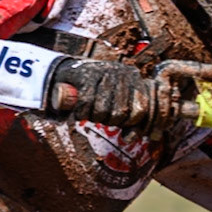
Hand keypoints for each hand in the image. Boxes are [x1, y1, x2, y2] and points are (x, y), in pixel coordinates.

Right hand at [46, 59, 177, 133]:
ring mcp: (104, 72)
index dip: (130, 123)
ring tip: (91, 109)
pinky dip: (80, 113)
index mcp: (135, 78)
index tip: (120, 124)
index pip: (141, 111)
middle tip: (101, 112)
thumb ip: (130, 121)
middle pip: (120, 114)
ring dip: (93, 116)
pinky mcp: (85, 75)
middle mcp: (122, 72)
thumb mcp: (118, 104)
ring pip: (102, 111)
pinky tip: (79, 109)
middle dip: (108, 119)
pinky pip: (85, 105)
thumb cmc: (99, 94)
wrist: (70, 75)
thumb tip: (131, 139)